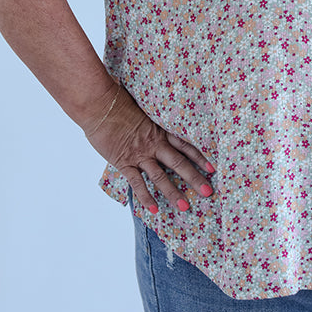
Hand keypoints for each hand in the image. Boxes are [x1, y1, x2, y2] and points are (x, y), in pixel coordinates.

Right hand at [82, 85, 214, 213]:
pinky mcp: (124, 161)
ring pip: (160, 176)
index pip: (185, 144)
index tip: (213, 168)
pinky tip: (153, 210)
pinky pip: (137, 182)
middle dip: (194, 178)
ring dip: (173, 192)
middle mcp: (153, 143)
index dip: (199, 156)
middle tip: (208, 192)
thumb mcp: (142, 110)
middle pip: (178, 162)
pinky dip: (145, 196)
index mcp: (160, 130)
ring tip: (185, 207)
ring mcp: (139, 153)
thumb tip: (160, 123)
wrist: (99, 104)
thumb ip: (152, 121)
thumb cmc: (119, 102)